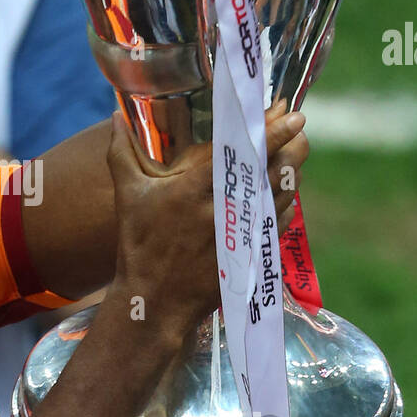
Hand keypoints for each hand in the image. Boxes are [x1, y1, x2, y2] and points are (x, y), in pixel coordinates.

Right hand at [104, 105, 306, 336]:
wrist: (155, 302)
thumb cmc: (139, 246)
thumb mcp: (128, 196)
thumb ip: (122, 152)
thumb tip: (117, 115)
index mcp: (193, 190)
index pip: (240, 154)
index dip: (271, 132)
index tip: (291, 115)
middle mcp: (223, 209)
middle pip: (272, 170)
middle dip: (292, 146)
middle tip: (299, 127)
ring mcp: (241, 232)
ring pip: (281, 194)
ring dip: (292, 170)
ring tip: (296, 151)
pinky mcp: (251, 252)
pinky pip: (279, 221)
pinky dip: (286, 202)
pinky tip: (287, 191)